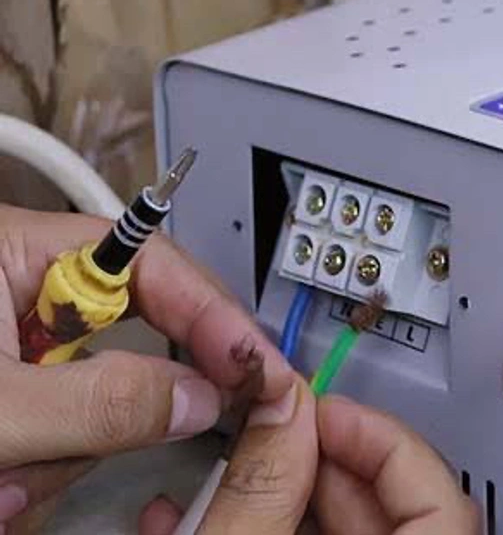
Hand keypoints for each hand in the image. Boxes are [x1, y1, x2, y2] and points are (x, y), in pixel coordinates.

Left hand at [0, 205, 291, 531]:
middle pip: (137, 318)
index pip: (148, 260)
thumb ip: (102, 403)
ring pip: (108, 379)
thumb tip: (200, 398)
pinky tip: (14, 474)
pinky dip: (58, 454)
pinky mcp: (27, 373)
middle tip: (209, 407)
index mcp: (18, 252)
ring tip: (15, 476)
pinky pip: (80, 409)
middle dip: (142, 388)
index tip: (253, 360)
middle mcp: (32, 283)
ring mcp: (29, 331)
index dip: (210, 310)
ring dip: (76, 441)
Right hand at [140, 378, 478, 534]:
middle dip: (313, 453)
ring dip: (271, 488)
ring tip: (219, 469)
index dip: (379, 436)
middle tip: (265, 427)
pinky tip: (192, 515)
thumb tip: (281, 401)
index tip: (319, 407)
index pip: (438, 498)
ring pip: (337, 524)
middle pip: (384, 502)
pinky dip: (255, 523)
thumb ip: (258, 490)